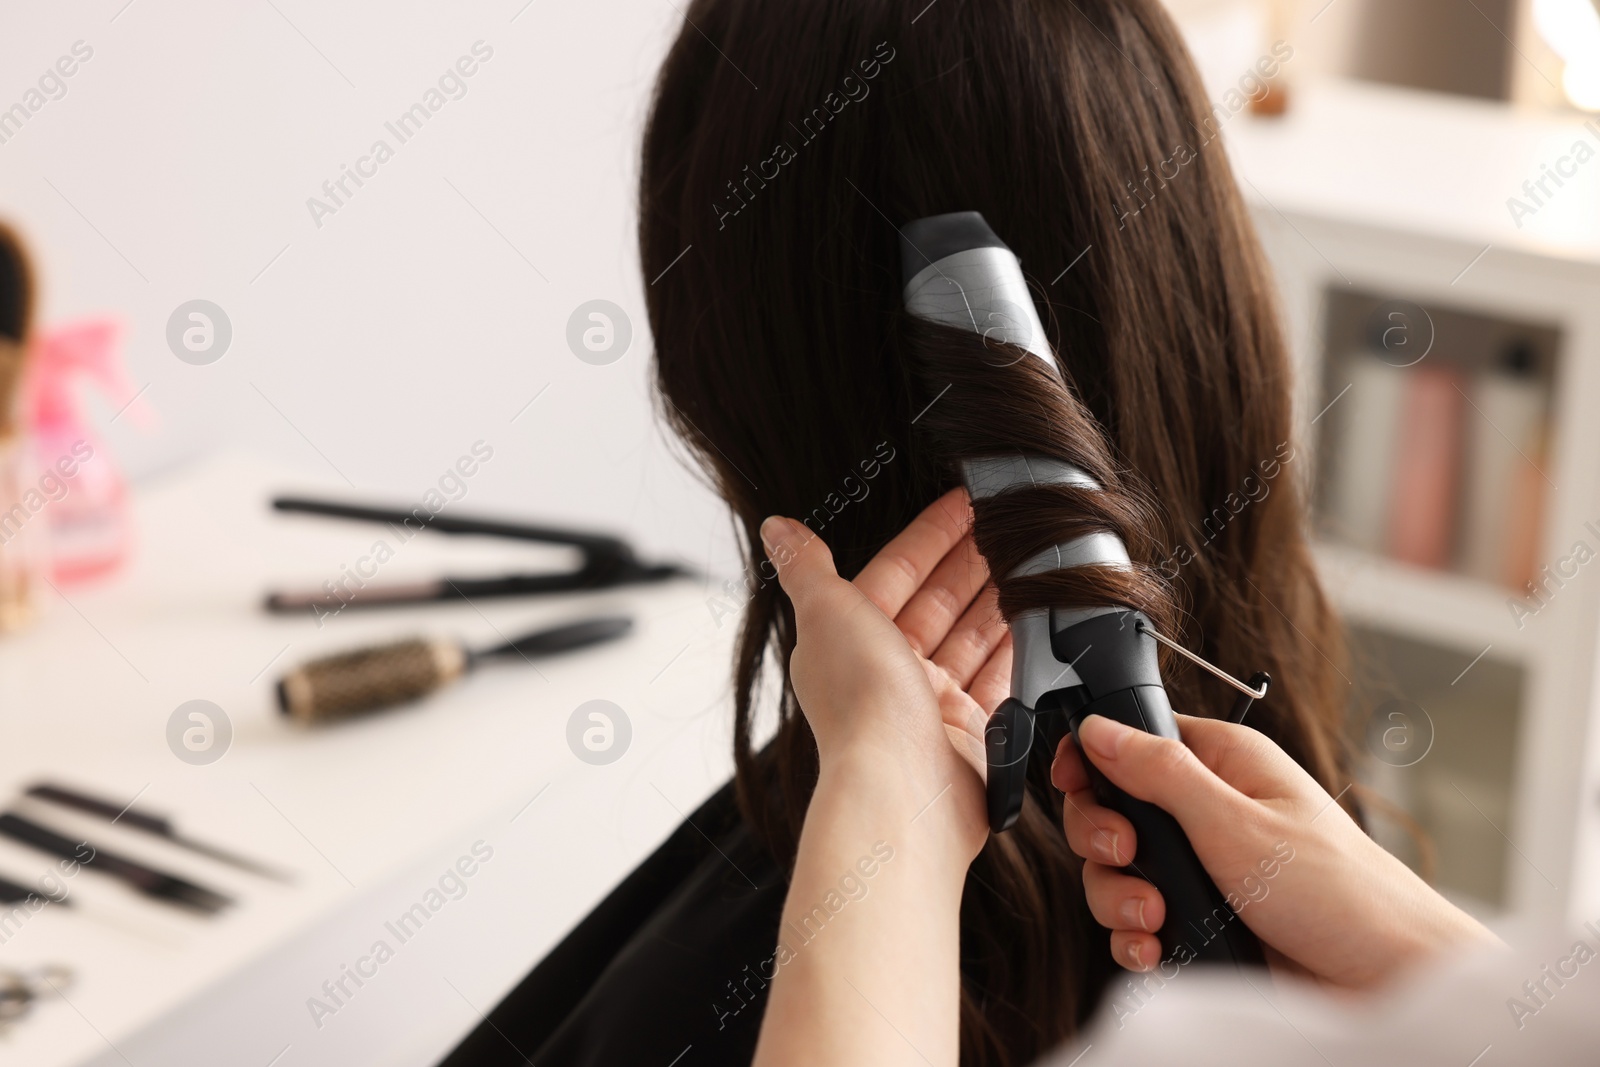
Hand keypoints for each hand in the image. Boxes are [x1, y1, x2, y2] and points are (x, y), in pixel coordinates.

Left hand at [761, 488, 1009, 862]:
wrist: (903, 790)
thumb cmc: (860, 704)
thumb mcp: (826, 613)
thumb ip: (806, 567)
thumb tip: (775, 528)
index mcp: (849, 640)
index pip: (896, 573)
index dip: (930, 536)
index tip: (966, 502)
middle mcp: (888, 673)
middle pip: (939, 603)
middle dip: (974, 562)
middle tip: (1013, 524)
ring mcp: (931, 704)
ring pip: (972, 637)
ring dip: (1001, 598)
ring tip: (1036, 560)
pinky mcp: (971, 732)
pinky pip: (1000, 678)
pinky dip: (1019, 648)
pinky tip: (1040, 619)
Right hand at [1052, 713, 1496, 988]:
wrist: (1383, 983)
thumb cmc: (1340, 892)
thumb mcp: (1237, 822)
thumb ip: (1160, 772)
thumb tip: (1099, 727)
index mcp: (1223, 764)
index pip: (1132, 740)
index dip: (1094, 760)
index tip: (1073, 782)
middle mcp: (1208, 810)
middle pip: (1112, 809)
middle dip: (1103, 840)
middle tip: (1125, 856)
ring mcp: (1201, 867)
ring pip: (1117, 871)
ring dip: (1119, 898)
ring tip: (1155, 918)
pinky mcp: (1199, 918)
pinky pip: (1135, 922)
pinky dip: (1133, 939)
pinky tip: (1155, 948)